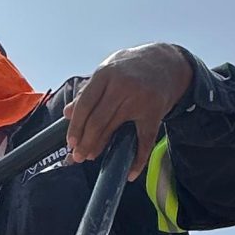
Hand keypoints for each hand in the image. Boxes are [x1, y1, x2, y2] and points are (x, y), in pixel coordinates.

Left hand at [64, 42, 192, 171]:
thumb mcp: (107, 72)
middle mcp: (122, 85)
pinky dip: (138, 160)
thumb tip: (68, 113)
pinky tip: (130, 172)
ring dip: (101, 147)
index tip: (70, 143)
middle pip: (98, 120)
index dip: (76, 127)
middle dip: (85, 142)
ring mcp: (140, 99)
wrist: (166, 62)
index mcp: (105, 74)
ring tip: (91, 156)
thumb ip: (88, 91)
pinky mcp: (154, 112)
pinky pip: (144, 141)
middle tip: (78, 156)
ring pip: (115, 130)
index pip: (85, 104)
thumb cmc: (131, 68)